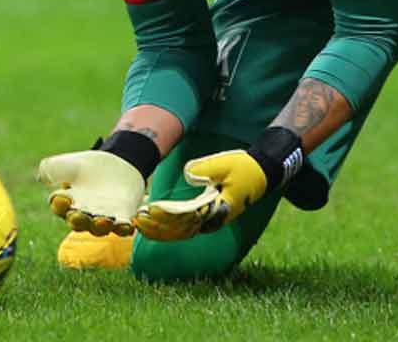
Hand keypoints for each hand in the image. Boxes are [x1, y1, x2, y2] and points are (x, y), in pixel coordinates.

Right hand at [37, 150, 144, 236]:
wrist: (115, 162)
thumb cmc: (86, 165)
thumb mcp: (68, 163)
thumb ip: (53, 168)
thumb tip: (41, 176)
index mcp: (67, 203)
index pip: (59, 207)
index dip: (59, 204)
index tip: (62, 197)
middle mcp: (83, 215)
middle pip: (78, 223)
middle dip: (78, 221)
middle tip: (78, 215)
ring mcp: (104, 218)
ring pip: (100, 228)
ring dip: (101, 226)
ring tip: (104, 221)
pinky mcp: (123, 216)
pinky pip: (124, 226)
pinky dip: (125, 227)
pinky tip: (130, 223)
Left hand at [134, 150, 267, 240]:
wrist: (259, 174)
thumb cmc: (243, 168)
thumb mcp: (225, 163)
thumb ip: (205, 168)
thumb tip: (187, 174)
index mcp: (217, 209)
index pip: (186, 218)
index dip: (167, 217)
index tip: (151, 211)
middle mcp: (212, 220)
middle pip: (180, 231)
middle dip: (157, 228)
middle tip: (137, 220)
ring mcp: (209, 221)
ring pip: (180, 232)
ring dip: (159, 230)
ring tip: (139, 222)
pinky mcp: (205, 218)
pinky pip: (183, 227)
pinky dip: (167, 226)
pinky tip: (152, 220)